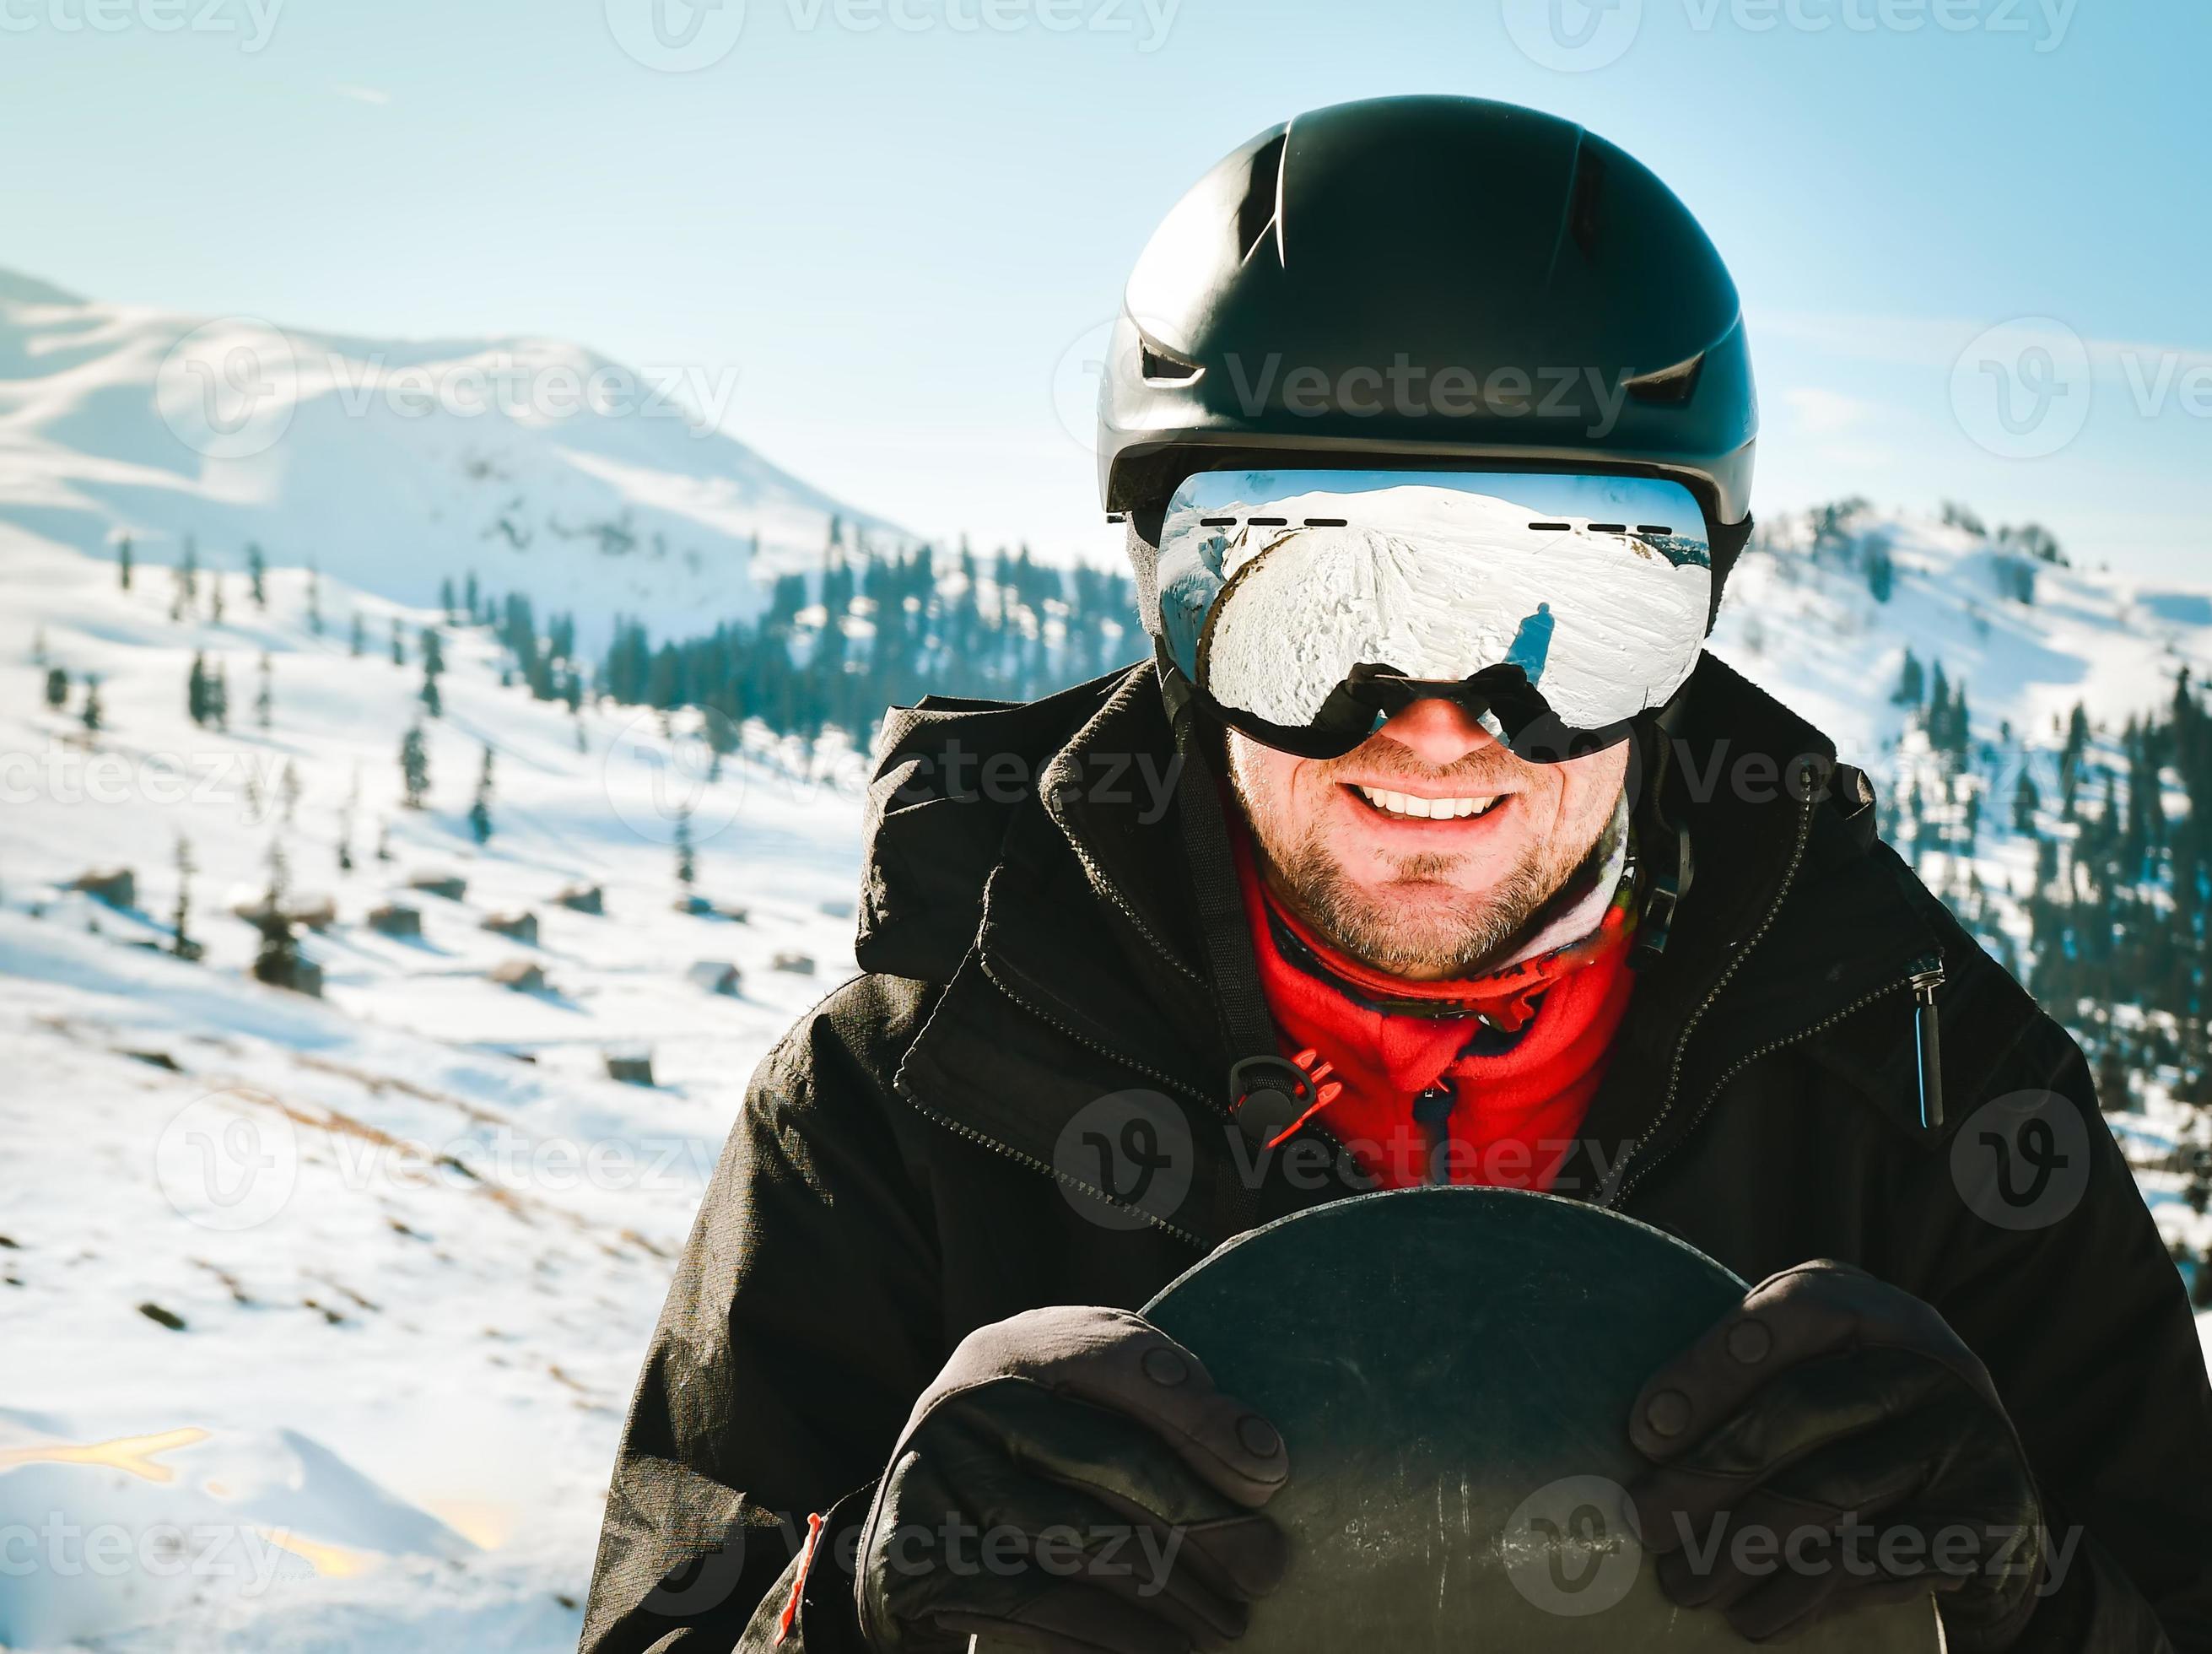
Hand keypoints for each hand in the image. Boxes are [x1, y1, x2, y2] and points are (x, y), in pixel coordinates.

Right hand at [855, 1306, 1290, 1653]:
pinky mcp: (909, 1557)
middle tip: (1267, 1567)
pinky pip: (1023, 1606)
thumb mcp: (1090, 1397)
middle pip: (1106, 1461)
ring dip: (1167, 1593)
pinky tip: (1161, 1651)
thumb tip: (1259, 1457)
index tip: (1271, 1472)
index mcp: (1018, 1347)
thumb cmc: (1039, 1445)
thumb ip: (1162, 1395)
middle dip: (1202, 1521)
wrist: (918, 1513)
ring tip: (1228, 1624)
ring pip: (1073, 1541)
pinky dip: (1101, 1638)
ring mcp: (932, 1479)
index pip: (1119, 1361)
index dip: (1200, 1416)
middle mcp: (966, 1402)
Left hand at [1626, 1261, 2043, 1649]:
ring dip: (1745, 1545)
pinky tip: (1758, 1617)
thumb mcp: (1814, 1377)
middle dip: (1710, 1472)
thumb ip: (1747, 1386)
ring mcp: (1970, 1436)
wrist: (1988, 1501)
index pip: (1795, 1312)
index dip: (1713, 1367)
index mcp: (1874, 1309)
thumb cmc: (1861, 1430)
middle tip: (1646, 1523)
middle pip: (1804, 1406)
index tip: (1643, 1432)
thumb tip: (1645, 1447)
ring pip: (1836, 1488)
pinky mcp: (1992, 1516)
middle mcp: (1930, 1360)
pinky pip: (1883, 1556)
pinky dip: (1809, 1592)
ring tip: (1685, 1585)